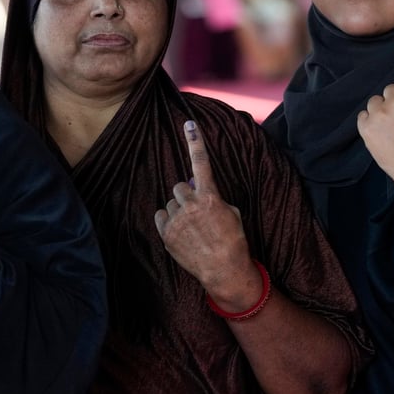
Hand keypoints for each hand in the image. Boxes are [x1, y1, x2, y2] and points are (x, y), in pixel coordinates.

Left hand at [154, 120, 261, 309]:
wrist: (224, 270)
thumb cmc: (233, 240)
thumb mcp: (231, 212)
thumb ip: (212, 196)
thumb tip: (195, 186)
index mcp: (211, 197)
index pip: (202, 163)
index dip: (195, 142)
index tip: (189, 124)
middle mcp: (192, 206)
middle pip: (180, 186)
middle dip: (187, 195)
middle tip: (197, 211)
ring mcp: (177, 221)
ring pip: (171, 203)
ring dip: (179, 210)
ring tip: (192, 228)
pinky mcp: (167, 235)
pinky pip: (161, 216)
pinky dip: (168, 222)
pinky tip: (181, 233)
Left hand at [357, 21, 393, 195]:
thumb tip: (392, 100)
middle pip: (388, 90)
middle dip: (392, 104)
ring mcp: (382, 113)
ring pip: (374, 103)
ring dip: (379, 114)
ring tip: (392, 135)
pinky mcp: (368, 126)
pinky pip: (364, 117)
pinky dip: (369, 126)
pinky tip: (381, 140)